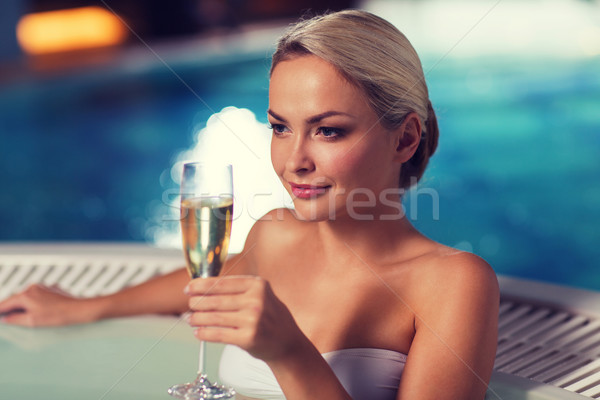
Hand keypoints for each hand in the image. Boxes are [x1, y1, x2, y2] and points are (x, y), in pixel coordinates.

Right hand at [0, 284, 92, 326]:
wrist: (79, 309)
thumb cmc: (57, 316)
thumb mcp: (31, 321)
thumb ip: (15, 319)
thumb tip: (5, 318)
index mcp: (25, 295)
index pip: (5, 303)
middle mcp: (33, 287)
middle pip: (16, 299)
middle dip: (11, 308)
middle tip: (6, 317)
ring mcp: (44, 287)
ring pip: (28, 296)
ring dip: (24, 305)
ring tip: (23, 315)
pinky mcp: (53, 289)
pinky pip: (39, 295)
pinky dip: (35, 302)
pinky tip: (39, 310)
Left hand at [186, 276, 303, 361]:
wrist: (287, 342)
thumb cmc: (270, 317)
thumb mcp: (261, 295)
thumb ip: (238, 290)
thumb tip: (204, 288)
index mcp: (257, 285)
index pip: (223, 283)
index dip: (202, 285)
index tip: (189, 288)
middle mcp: (256, 300)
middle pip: (216, 300)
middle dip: (197, 302)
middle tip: (189, 305)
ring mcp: (253, 320)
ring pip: (215, 317)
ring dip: (197, 318)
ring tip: (190, 319)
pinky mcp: (248, 338)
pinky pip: (219, 334)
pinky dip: (205, 333)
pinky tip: (198, 332)